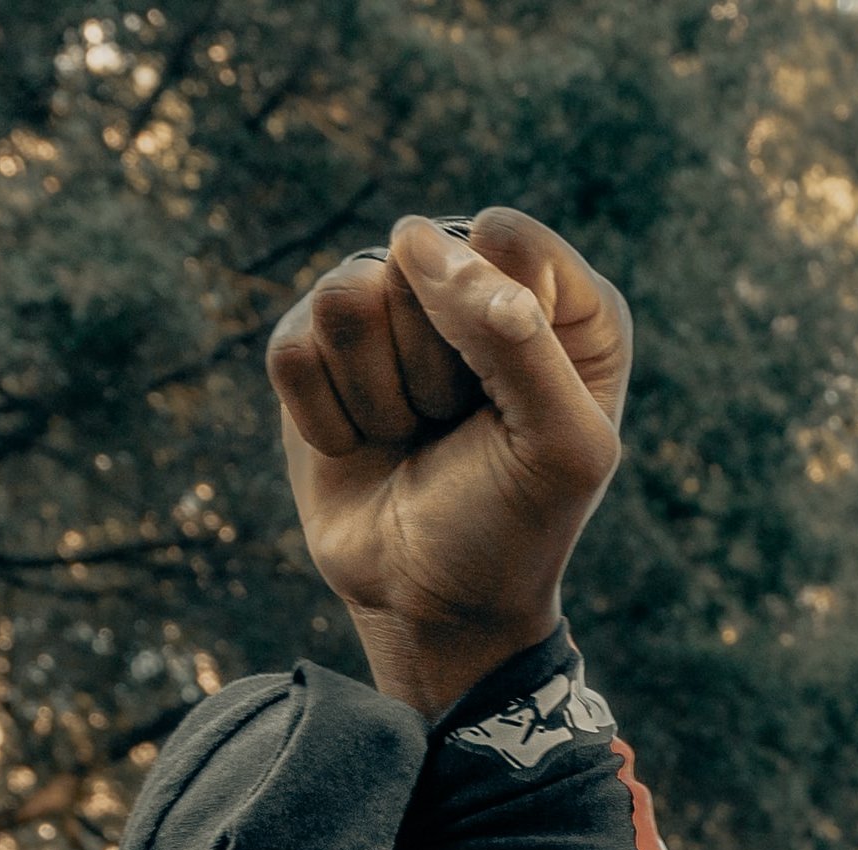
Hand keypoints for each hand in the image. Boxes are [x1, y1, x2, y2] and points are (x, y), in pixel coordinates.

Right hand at [266, 210, 629, 718]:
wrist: (435, 602)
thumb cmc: (513, 526)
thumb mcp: (559, 447)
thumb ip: (517, 336)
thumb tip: (415, 243)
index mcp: (563, 305)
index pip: (505, 239)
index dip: (499, 321)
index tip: (519, 399)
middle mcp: (475, 287)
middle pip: (418, 264)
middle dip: (436, 371)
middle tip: (460, 430)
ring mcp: (389, 308)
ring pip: (346, 298)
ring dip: (380, 395)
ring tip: (412, 435)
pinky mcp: (316, 344)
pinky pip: (294, 347)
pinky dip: (328, 417)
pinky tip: (363, 445)